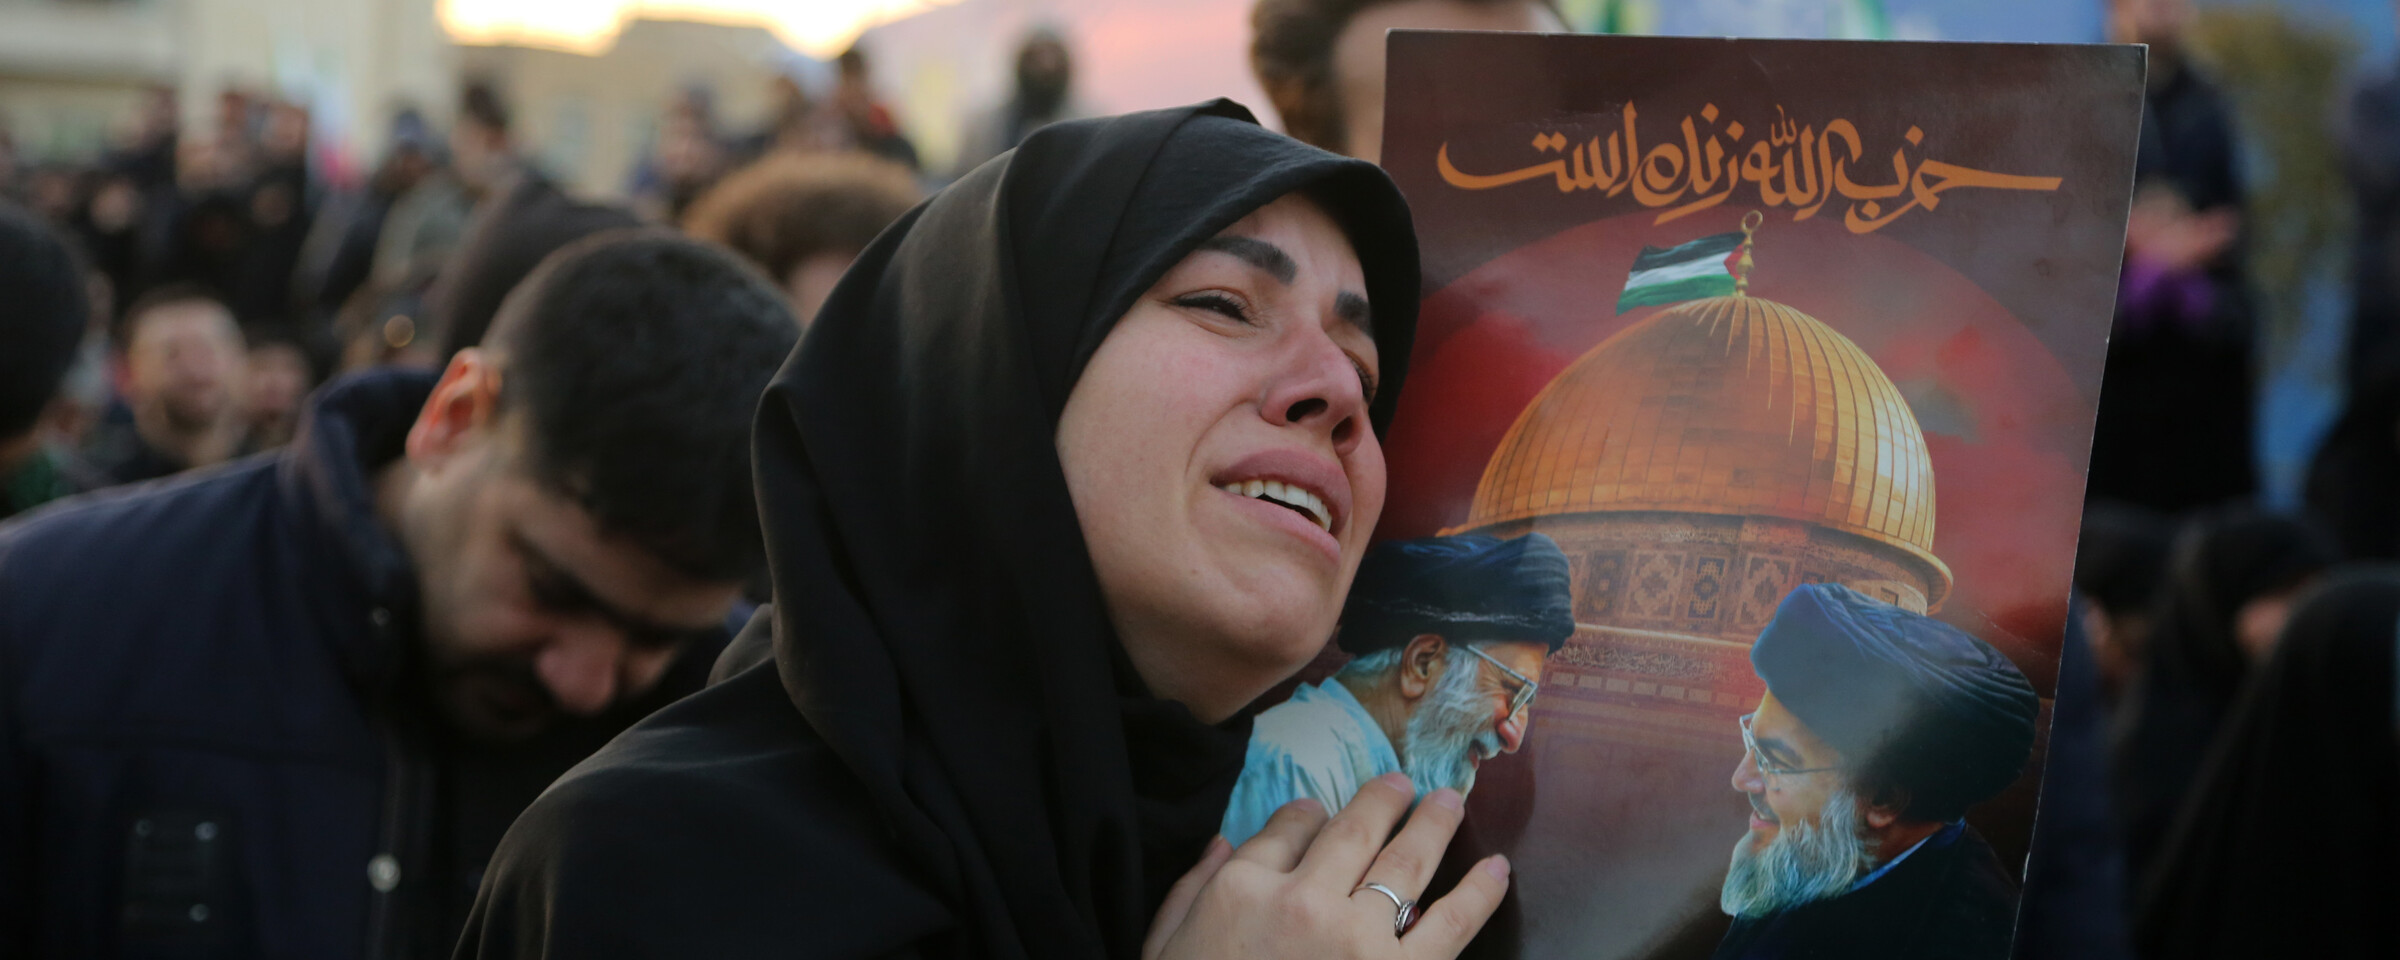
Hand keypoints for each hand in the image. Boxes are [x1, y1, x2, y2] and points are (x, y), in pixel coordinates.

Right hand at [1142, 773, 1510, 959]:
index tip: (1318, 809)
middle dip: (1383, 800)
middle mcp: (1304, 899)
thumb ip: (1189, 892)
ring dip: (1433, 825)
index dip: (1307, 813)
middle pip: (1352, 832)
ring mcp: (1356, 937)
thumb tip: (1221, 844)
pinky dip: (1479, 894)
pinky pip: (1450, 925)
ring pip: (1405, 863)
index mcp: (1244, 888)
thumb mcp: (1163, 947)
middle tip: (1405, 782)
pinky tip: (1498, 869)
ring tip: (1451, 802)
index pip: (1286, 829)